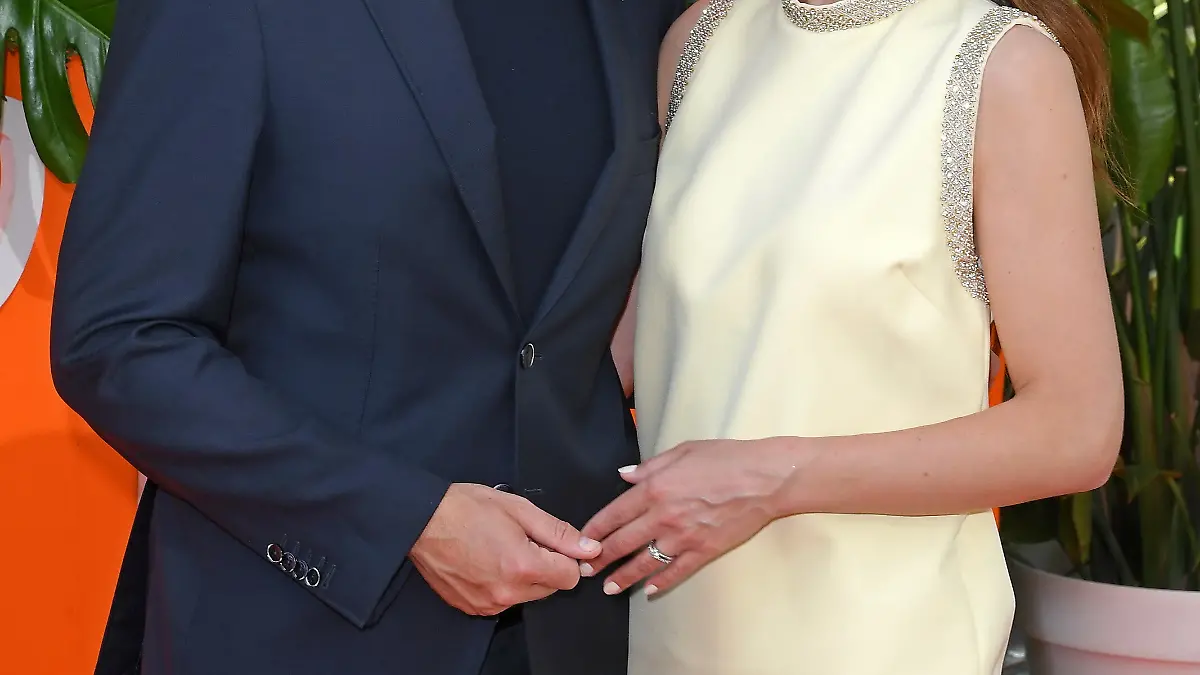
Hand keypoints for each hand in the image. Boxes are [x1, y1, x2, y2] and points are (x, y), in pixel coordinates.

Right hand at [410, 483, 602, 615]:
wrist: (420, 521)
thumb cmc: (466, 508)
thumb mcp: (519, 509)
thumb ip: (558, 532)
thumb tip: (589, 549)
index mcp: (523, 566)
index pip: (570, 577)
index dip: (565, 556)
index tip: (549, 542)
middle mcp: (507, 593)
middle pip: (550, 588)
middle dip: (544, 565)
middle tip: (519, 540)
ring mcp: (488, 604)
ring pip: (527, 595)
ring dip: (523, 576)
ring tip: (498, 548)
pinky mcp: (473, 607)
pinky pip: (503, 601)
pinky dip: (502, 584)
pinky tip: (485, 561)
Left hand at [580, 439, 793, 596]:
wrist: (764, 479)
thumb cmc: (726, 459)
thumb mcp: (683, 451)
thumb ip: (649, 466)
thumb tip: (624, 475)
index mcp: (655, 488)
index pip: (614, 514)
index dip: (594, 530)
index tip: (581, 541)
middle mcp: (663, 516)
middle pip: (623, 542)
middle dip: (600, 558)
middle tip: (585, 571)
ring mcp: (683, 537)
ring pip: (645, 562)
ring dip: (624, 577)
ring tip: (609, 587)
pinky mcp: (704, 551)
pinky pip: (677, 572)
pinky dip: (661, 583)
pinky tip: (648, 591)